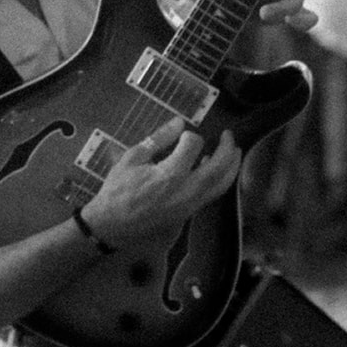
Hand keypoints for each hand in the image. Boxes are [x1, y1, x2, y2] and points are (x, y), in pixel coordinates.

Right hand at [85, 116, 240, 246]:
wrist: (112, 225)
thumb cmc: (118, 190)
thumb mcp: (132, 158)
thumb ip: (158, 139)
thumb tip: (179, 121)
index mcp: (170, 173)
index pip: (194, 145)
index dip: (190, 135)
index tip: (182, 134)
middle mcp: (186, 189)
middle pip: (219, 167)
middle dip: (227, 148)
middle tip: (228, 135)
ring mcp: (190, 203)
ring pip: (221, 184)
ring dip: (232, 166)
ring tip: (234, 151)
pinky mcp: (189, 212)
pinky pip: (212, 195)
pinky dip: (220, 180)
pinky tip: (216, 169)